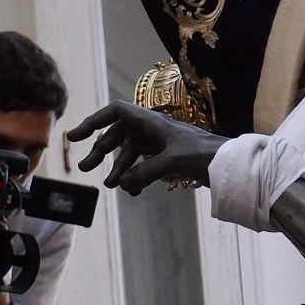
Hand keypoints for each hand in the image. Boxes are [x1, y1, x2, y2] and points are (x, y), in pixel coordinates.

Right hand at [69, 100, 224, 192]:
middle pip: (118, 136)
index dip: (94, 121)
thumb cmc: (204, 154)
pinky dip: (136, 177)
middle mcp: (153, 130)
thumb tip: (123, 186)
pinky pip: (144, 166)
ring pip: (130, 153)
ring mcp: (160, 144)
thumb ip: (145, 173)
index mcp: (152, 121)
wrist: (229, 163)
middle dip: (101, 151)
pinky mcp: (168, 158)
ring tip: (109, 186)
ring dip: (118, 169)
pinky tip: (132, 192)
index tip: (76, 136)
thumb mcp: (172, 162)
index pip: (115, 113)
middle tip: (85, 169)